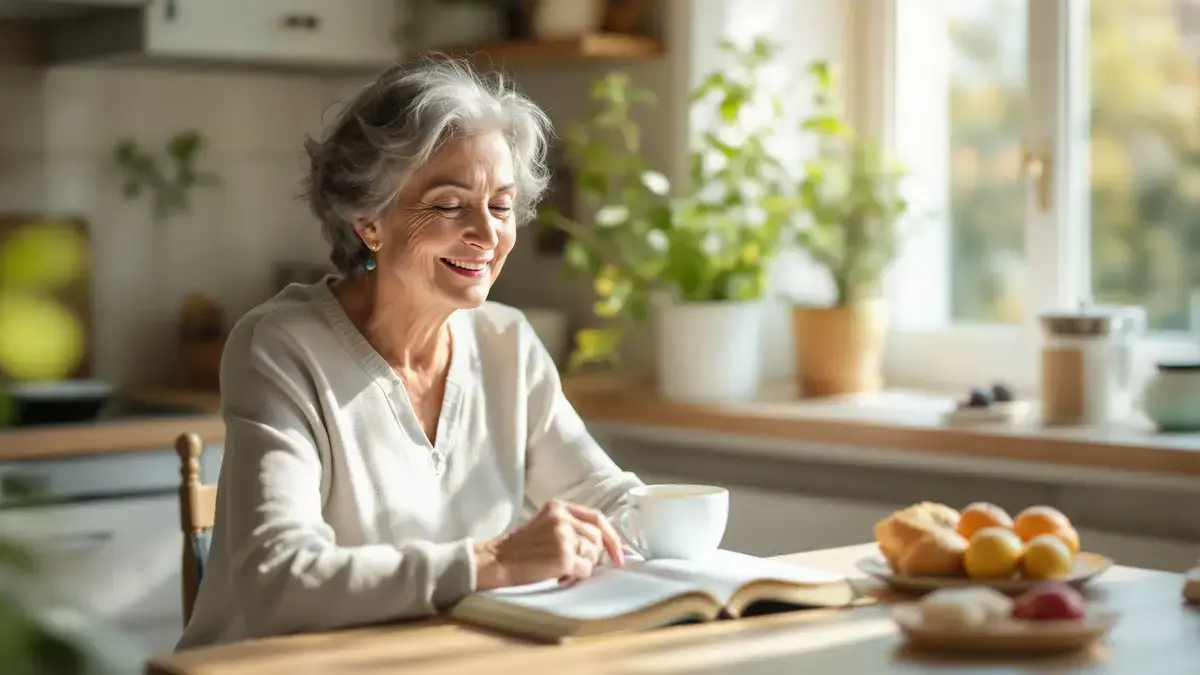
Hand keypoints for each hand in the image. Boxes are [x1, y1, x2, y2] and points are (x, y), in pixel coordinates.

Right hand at [474, 500, 624, 589]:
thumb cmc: (521, 548)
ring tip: (563, 569)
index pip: (597, 518)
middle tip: (575, 565)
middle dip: (593, 556)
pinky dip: (576, 577)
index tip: (619, 553)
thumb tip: (606, 545)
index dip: (612, 536)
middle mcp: (562, 518)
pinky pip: (584, 570)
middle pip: (597, 538)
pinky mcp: (563, 557)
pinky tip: (560, 576)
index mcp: (559, 507)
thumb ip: (571, 526)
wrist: (496, 561)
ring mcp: (563, 537)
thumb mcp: (545, 524)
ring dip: (583, 567)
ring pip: (593, 555)